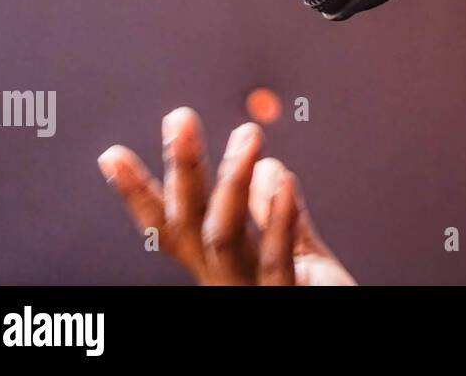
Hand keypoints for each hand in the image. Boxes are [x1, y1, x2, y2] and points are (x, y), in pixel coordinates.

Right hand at [98, 108, 354, 284]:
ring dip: (232, 181)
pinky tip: (282, 179)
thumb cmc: (323, 300)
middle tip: (179, 118)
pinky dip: (278, 217)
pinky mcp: (286, 301)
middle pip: (190, 226)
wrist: (354, 347)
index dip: (140, 194)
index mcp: (224, 268)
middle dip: (181, 171)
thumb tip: (265, 166)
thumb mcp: (298, 255)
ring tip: (247, 135)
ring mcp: (252, 295)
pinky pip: (276, 261)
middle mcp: (227, 284)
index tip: (110, 154)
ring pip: (224, 238)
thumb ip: (281, 216)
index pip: (174, 226)